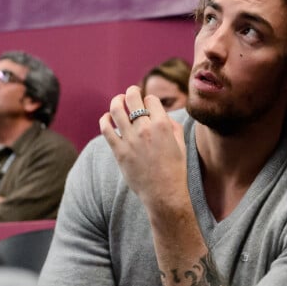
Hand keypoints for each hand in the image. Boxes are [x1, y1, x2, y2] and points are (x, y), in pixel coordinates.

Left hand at [99, 85, 188, 218]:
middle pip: (132, 98)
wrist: (164, 193)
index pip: (151, 100)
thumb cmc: (175, 170)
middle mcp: (145, 129)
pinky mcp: (119, 151)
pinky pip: (106, 129)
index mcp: (162, 125)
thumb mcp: (181, 144)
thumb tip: (162, 115)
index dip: (149, 100)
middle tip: (131, 93)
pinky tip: (107, 118)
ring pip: (116, 109)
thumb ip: (173, 125)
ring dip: (116, 101)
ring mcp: (130, 140)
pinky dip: (104, 119)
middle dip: (132, 92)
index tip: (149, 105)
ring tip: (118, 101)